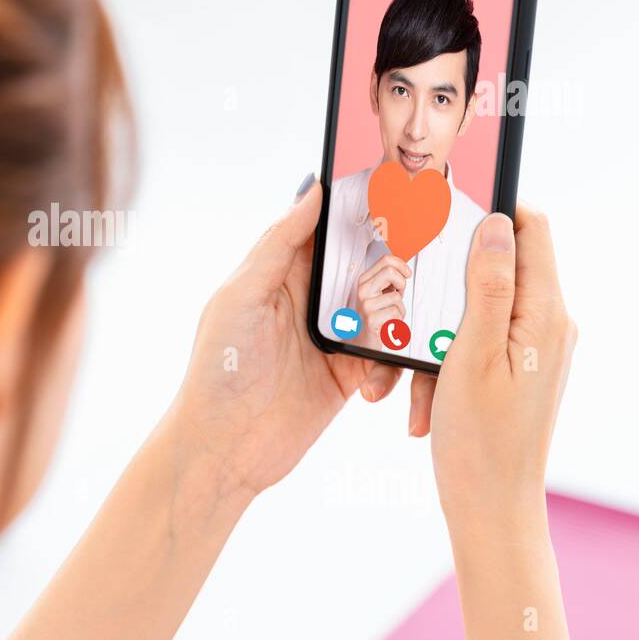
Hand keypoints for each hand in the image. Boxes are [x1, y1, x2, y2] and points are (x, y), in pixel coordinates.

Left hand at [166, 178, 404, 497]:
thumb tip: (311, 190)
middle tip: (419, 264)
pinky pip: (390, 358)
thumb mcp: (242, 297)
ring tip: (399, 330)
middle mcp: (310, 300)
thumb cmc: (219, 370)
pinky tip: (374, 385)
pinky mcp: (352, 375)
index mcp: (281, 272)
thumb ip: (278, 244)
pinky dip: (394, 368)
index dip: (360, 210)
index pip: (326, 229)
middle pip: (367, 267)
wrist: (223, 449)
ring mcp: (334, 337)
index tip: (398, 191)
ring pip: (387, 310)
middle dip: (394, 265)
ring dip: (400, 318)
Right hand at [351, 254, 410, 349]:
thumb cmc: (374, 316)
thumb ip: (387, 280)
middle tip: (399, 293)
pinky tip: (388, 323)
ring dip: (400, 308)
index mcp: (364, 281)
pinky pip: (396, 313)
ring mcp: (366, 304)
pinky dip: (397, 320)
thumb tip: (402, 269)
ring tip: (390, 314)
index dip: (401, 265)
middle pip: (390, 272)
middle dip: (401, 283)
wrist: (362, 340)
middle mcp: (363, 291)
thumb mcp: (379, 293)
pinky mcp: (371, 319)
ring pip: (396, 297)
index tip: (407, 273)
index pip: (385, 260)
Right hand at [405, 205, 576, 532]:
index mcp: (544, 314)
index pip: (530, 230)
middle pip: (494, 269)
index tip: (443, 213)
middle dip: (445, 285)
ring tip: (410, 376)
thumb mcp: (472, 353)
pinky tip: (421, 400)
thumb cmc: (481, 440)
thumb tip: (496, 224)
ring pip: (473, 311)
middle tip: (406, 297)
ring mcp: (530, 349)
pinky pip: (471, 345)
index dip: (490, 211)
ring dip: (435, 334)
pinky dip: (441, 363)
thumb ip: (488, 286)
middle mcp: (546, 326)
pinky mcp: (512, 370)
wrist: (490, 509)